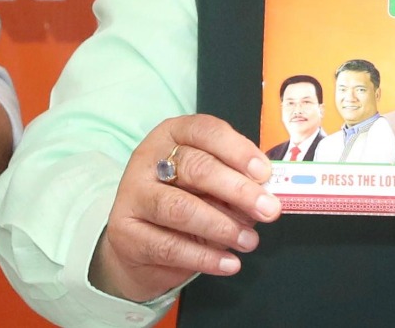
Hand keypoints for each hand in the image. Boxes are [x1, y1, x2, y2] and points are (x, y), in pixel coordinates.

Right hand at [91, 115, 279, 302]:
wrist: (140, 245)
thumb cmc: (186, 201)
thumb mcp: (211, 184)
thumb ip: (236, 181)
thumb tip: (269, 193)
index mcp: (172, 134)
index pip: (205, 131)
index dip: (237, 150)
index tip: (264, 173)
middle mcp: (148, 160)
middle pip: (195, 168)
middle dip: (238, 190)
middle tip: (269, 210)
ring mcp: (133, 195)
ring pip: (181, 209)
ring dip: (222, 227)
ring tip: (250, 241)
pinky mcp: (125, 233)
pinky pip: (169, 247)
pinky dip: (205, 258)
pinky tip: (229, 263)